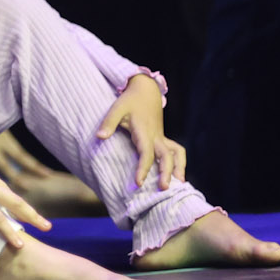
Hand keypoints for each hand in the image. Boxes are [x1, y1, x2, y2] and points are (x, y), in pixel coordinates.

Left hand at [0, 112, 50, 248]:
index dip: (9, 232)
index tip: (21, 246)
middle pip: (15, 203)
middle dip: (33, 216)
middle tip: (48, 228)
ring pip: (12, 192)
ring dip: (25, 206)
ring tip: (37, 217)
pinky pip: (4, 185)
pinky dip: (13, 196)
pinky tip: (14, 201)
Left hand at [95, 74, 183, 189]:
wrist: (146, 90)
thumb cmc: (129, 100)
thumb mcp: (116, 108)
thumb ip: (108, 123)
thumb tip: (100, 137)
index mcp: (145, 132)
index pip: (146, 154)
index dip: (143, 169)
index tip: (139, 183)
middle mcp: (156, 136)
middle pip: (166, 156)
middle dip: (166, 172)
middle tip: (164, 189)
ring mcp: (161, 136)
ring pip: (176, 153)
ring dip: (179, 167)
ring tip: (180, 183)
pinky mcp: (162, 136)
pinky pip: (175, 150)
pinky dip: (179, 161)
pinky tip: (177, 173)